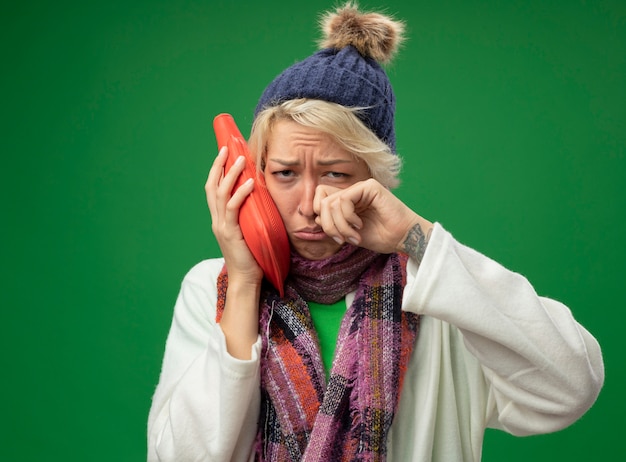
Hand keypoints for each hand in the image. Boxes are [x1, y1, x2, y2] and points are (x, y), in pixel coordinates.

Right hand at [205, 147, 262, 284]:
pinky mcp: (230, 233)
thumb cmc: (252, 255)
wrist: (246, 278)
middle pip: (212, 186)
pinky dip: (240, 193)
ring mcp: (222, 226)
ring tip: (241, 159)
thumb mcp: (249, 229)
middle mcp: (217, 220)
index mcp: (219, 218)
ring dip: (231, 174)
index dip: (216, 170)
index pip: (213, 189)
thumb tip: (262, 198)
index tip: (224, 154)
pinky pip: (233, 208)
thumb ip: (250, 215)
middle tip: (227, 148)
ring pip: (221, 193)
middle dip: (219, 165)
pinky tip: (249, 183)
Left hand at [313, 178, 432, 255]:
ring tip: (354, 236)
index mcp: (347, 202)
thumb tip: (315, 217)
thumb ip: (332, 224)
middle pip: (323, 202)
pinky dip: (347, 217)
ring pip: (331, 202)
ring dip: (339, 225)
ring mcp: (360, 188)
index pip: (320, 201)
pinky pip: (344, 199)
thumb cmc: (380, 237)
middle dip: (329, 225)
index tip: (335, 237)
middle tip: (342, 239)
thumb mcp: (348, 233)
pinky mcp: (369, 186)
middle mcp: (352, 192)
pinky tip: (359, 225)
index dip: (321, 219)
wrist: (402, 238)